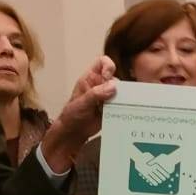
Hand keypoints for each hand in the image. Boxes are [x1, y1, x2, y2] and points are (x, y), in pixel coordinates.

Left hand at [39, 56, 117, 171]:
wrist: (74, 132)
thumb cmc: (72, 115)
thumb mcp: (82, 103)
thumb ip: (96, 94)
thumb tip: (113, 86)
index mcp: (90, 78)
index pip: (102, 62)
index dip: (108, 66)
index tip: (108, 77)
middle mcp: (101, 85)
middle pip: (116, 79)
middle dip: (117, 88)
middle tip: (111, 99)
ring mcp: (108, 97)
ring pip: (121, 92)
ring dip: (121, 99)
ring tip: (115, 108)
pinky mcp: (113, 108)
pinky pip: (122, 104)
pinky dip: (123, 108)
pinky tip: (120, 113)